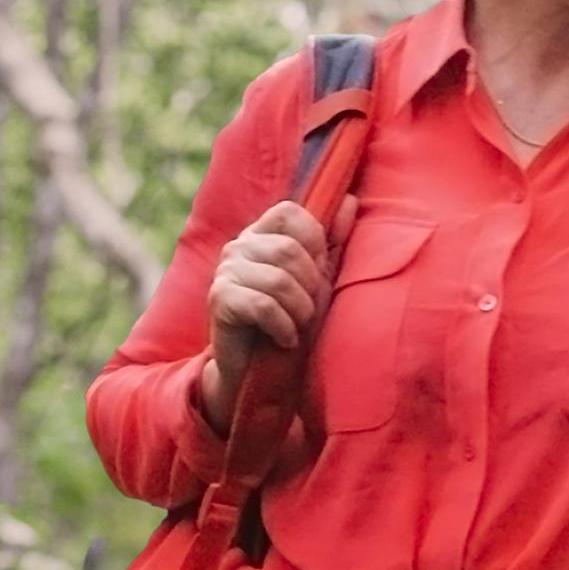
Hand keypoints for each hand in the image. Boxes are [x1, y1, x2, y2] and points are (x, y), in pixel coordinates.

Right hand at [198, 196, 356, 430]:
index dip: (313, 239)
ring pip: (278, 279)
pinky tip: (285, 338)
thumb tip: (349, 200)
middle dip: (310, 285)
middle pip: (288, 250)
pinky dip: (284, 326)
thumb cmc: (292, 319)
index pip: (290, 211)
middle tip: (307, 309)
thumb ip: (332, 240)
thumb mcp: (318, 278)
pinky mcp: (219, 299)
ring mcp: (225, 271)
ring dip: (300, 309)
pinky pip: (263, 306)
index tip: (317, 270)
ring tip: (298, 325)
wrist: (259, 369)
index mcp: (263, 234)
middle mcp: (239, 246)